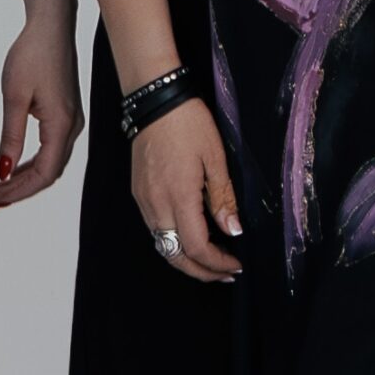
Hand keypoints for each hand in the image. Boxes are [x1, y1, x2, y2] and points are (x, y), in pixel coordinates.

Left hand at [0, 0, 83, 209]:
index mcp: (61, 125)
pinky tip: (12, 168)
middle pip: (48, 174)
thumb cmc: (32, 54)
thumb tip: (4, 171)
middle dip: (19, 191)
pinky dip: (31, 164)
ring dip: (24, 179)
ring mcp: (71, 121)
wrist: (50, 24)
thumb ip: (10, 136)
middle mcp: (71, 127)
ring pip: (50, 164)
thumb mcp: (14, 96)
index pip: (43, 174)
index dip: (18, 191)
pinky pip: (50, 150)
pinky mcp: (65, 115)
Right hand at [131, 97, 243, 281]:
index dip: (217, 263)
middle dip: (201, 271)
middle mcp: (156, 204)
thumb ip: (223, 198)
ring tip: (211, 260)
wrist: (155, 101)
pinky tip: (191, 235)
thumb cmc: (186, 122)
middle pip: (175, 256)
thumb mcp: (215, 158)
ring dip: (186, 259)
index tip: (235, 265)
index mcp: (178, 196)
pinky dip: (173, 241)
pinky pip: (155, 229)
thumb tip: (234, 230)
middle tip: (225, 273)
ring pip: (162, 245)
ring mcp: (144, 200)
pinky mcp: (139, 193)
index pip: (197, 248)